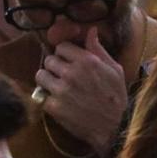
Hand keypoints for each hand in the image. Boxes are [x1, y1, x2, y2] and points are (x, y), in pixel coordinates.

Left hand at [35, 26, 127, 157]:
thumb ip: (98, 49)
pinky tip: (59, 101)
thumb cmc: (116, 97)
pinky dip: (47, 98)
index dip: (64, 54)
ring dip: (47, 80)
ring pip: (40, 75)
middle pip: (49, 60)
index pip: (61, 47)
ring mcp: (61, 90)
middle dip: (55, 66)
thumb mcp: (114, 70)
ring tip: (57, 87)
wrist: (114, 127)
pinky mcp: (54, 106)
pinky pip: (41, 95)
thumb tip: (90, 30)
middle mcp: (72, 73)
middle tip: (63, 76)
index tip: (69, 61)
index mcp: (87, 61)